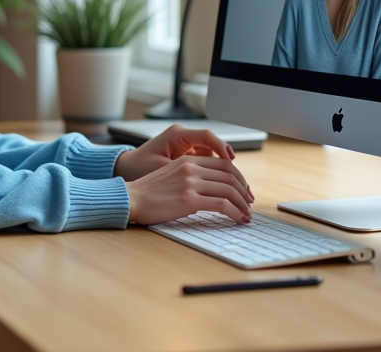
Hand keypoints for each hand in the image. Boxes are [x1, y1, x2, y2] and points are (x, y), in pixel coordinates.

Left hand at [113, 124, 238, 181]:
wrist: (126, 171)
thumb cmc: (138, 168)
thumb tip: (207, 180)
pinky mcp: (187, 158)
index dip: (221, 147)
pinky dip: (216, 177)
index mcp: (176, 135)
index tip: (231, 160)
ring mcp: (186, 147)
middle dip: (231, 167)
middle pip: (215, 148)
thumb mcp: (161, 169)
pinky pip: (207, 164)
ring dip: (226, 174)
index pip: (206, 136)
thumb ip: (184, 172)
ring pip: (213, 158)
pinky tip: (225, 192)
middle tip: (242, 184)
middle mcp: (184, 138)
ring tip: (239, 192)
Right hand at [124, 155, 253, 225]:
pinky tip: (239, 219)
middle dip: (244, 191)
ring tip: (246, 214)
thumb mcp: (171, 174)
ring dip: (243, 204)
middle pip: (230, 176)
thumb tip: (213, 187)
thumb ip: (191, 175)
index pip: (224, 164)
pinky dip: (235, 213)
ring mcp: (190, 183)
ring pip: (229, 190)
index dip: (239, 178)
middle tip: (249, 203)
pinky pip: (222, 205)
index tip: (244, 190)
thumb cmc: (149, 191)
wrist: (131, 199)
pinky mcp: (189, 200)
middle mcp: (191, 168)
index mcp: (188, 160)